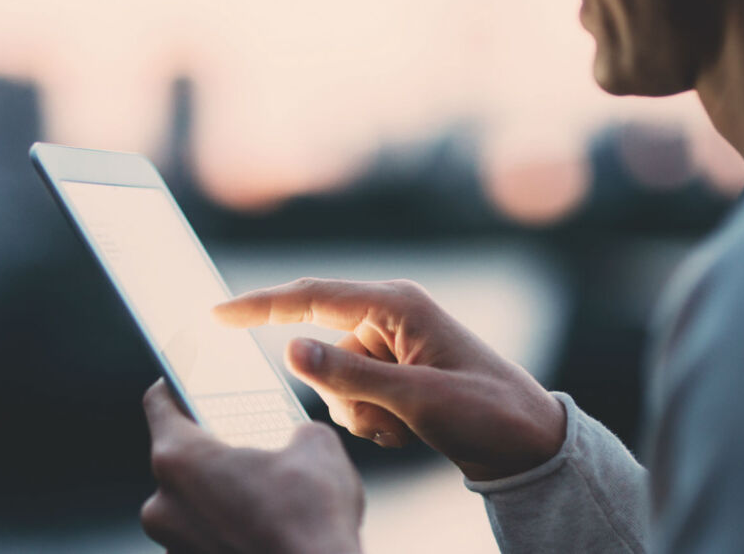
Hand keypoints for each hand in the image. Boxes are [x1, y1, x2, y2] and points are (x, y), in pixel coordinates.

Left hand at [141, 380, 363, 553]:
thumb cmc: (312, 522)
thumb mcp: (316, 447)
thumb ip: (294, 430)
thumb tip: (297, 439)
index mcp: (179, 459)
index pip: (159, 402)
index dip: (177, 385)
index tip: (191, 382)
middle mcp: (163, 505)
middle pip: (179, 459)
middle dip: (213, 449)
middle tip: (250, 444)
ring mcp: (173, 546)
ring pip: (192, 505)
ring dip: (220, 495)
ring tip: (267, 494)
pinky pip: (203, 539)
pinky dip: (227, 530)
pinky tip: (265, 528)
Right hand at [215, 278, 565, 481]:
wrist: (527, 445)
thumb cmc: (486, 411)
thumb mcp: (417, 398)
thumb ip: (348, 374)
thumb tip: (288, 349)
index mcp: (397, 305)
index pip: (311, 298)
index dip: (259, 305)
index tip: (216, 313)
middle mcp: (388, 317)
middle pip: (321, 346)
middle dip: (340, 388)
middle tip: (383, 415)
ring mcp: (389, 345)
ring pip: (332, 378)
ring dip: (357, 409)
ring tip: (404, 424)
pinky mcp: (391, 371)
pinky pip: (349, 393)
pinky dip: (368, 417)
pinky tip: (406, 428)